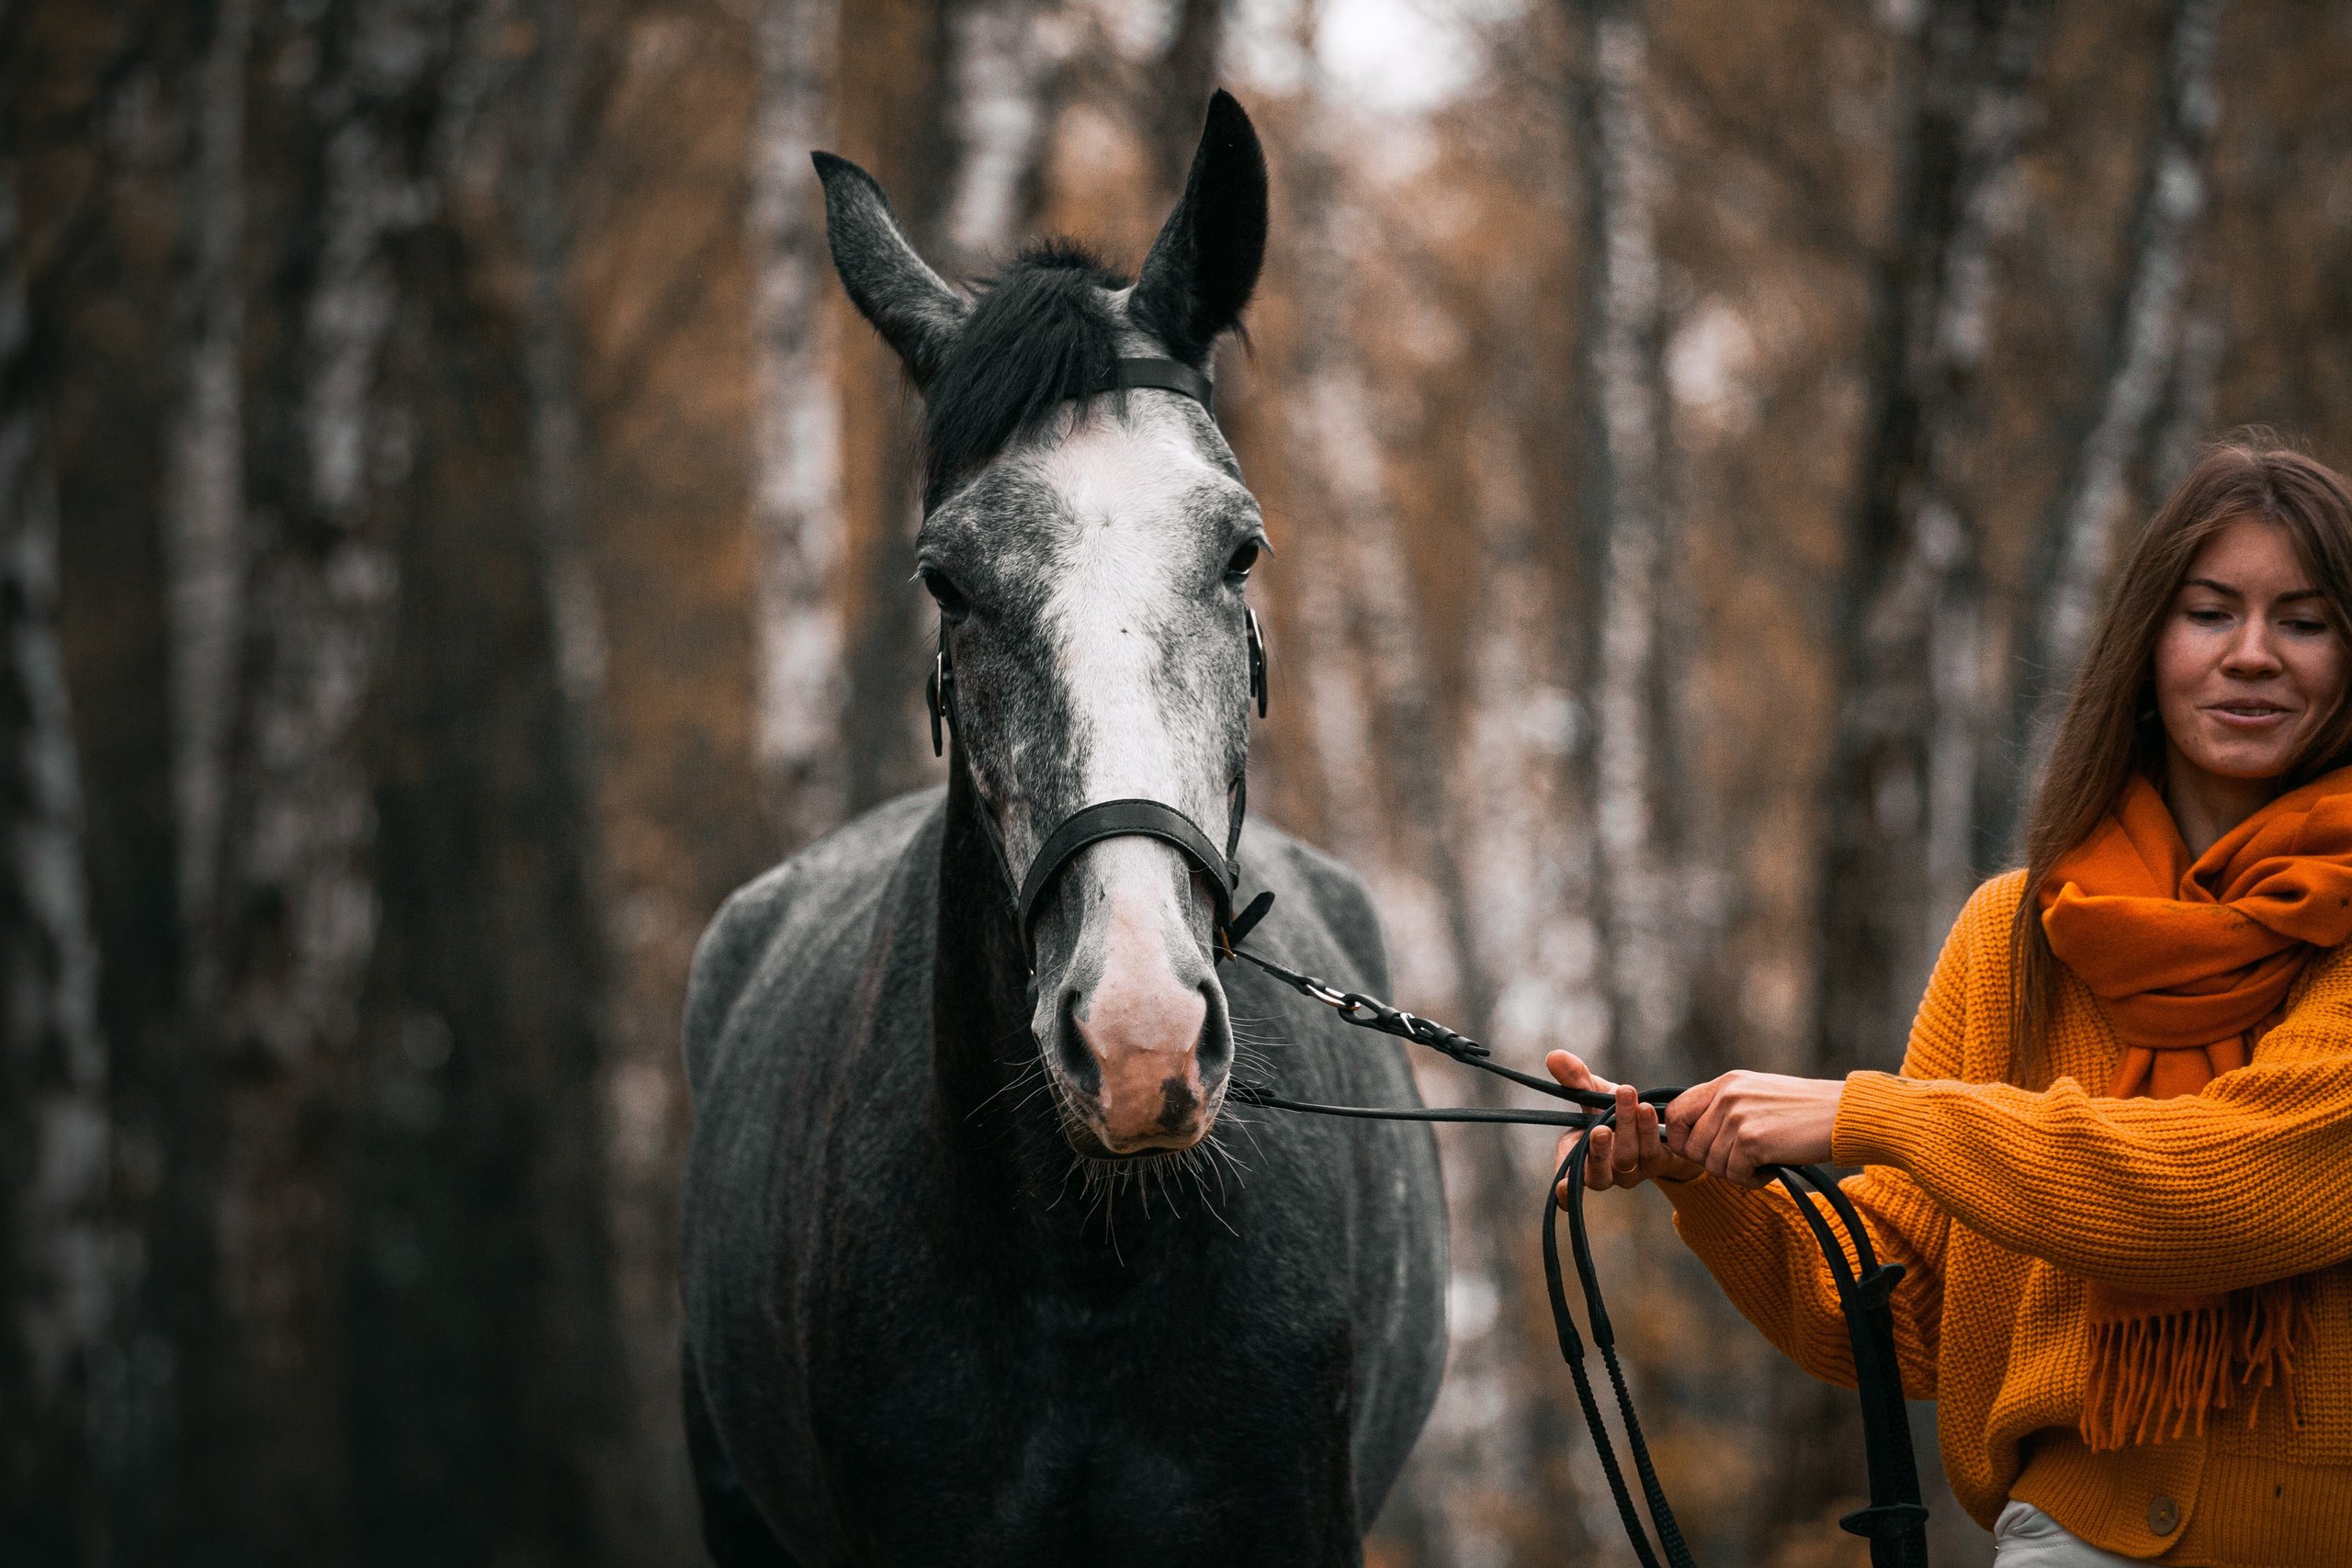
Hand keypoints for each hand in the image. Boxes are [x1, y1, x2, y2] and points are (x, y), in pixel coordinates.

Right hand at [1545, 1051, 1701, 1204]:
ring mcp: (1630, 1172)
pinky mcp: (1655, 1163)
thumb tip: (1554, 1056)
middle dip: (1598, 1151)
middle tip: (1600, 1129)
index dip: (1564, 1187)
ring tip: (1626, 1093)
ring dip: (1626, 1126)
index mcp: (1579, 1157)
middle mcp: (1603, 1172)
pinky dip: (1648, 1128)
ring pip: (1626, 1158)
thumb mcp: (1593, 1092)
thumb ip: (1575, 1080)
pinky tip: (1647, 1107)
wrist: (1653, 1118)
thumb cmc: (1612, 1109)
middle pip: (1597, 1173)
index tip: (1564, 1186)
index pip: (1568, 1178)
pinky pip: (1651, 1150)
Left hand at [1662, 1071, 1842, 1188]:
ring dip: (1737, 1173)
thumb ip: (1725, 1109)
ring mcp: (1737, 1116)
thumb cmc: (1806, 1111)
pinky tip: (1774, 1167)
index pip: (1674, 1113)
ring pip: (1712, 1165)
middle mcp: (1726, 1095)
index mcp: (1725, 1083)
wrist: (1845, 1115)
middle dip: (1715, 1163)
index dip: (1680, 1140)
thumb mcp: (1757, 1096)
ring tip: (1765, 1161)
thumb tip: (1691, 1138)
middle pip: (1690, 1147)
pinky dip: (1754, 1180)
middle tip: (1744, 1162)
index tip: (1700, 1153)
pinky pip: (1734, 1175)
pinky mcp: (1752, 1139)